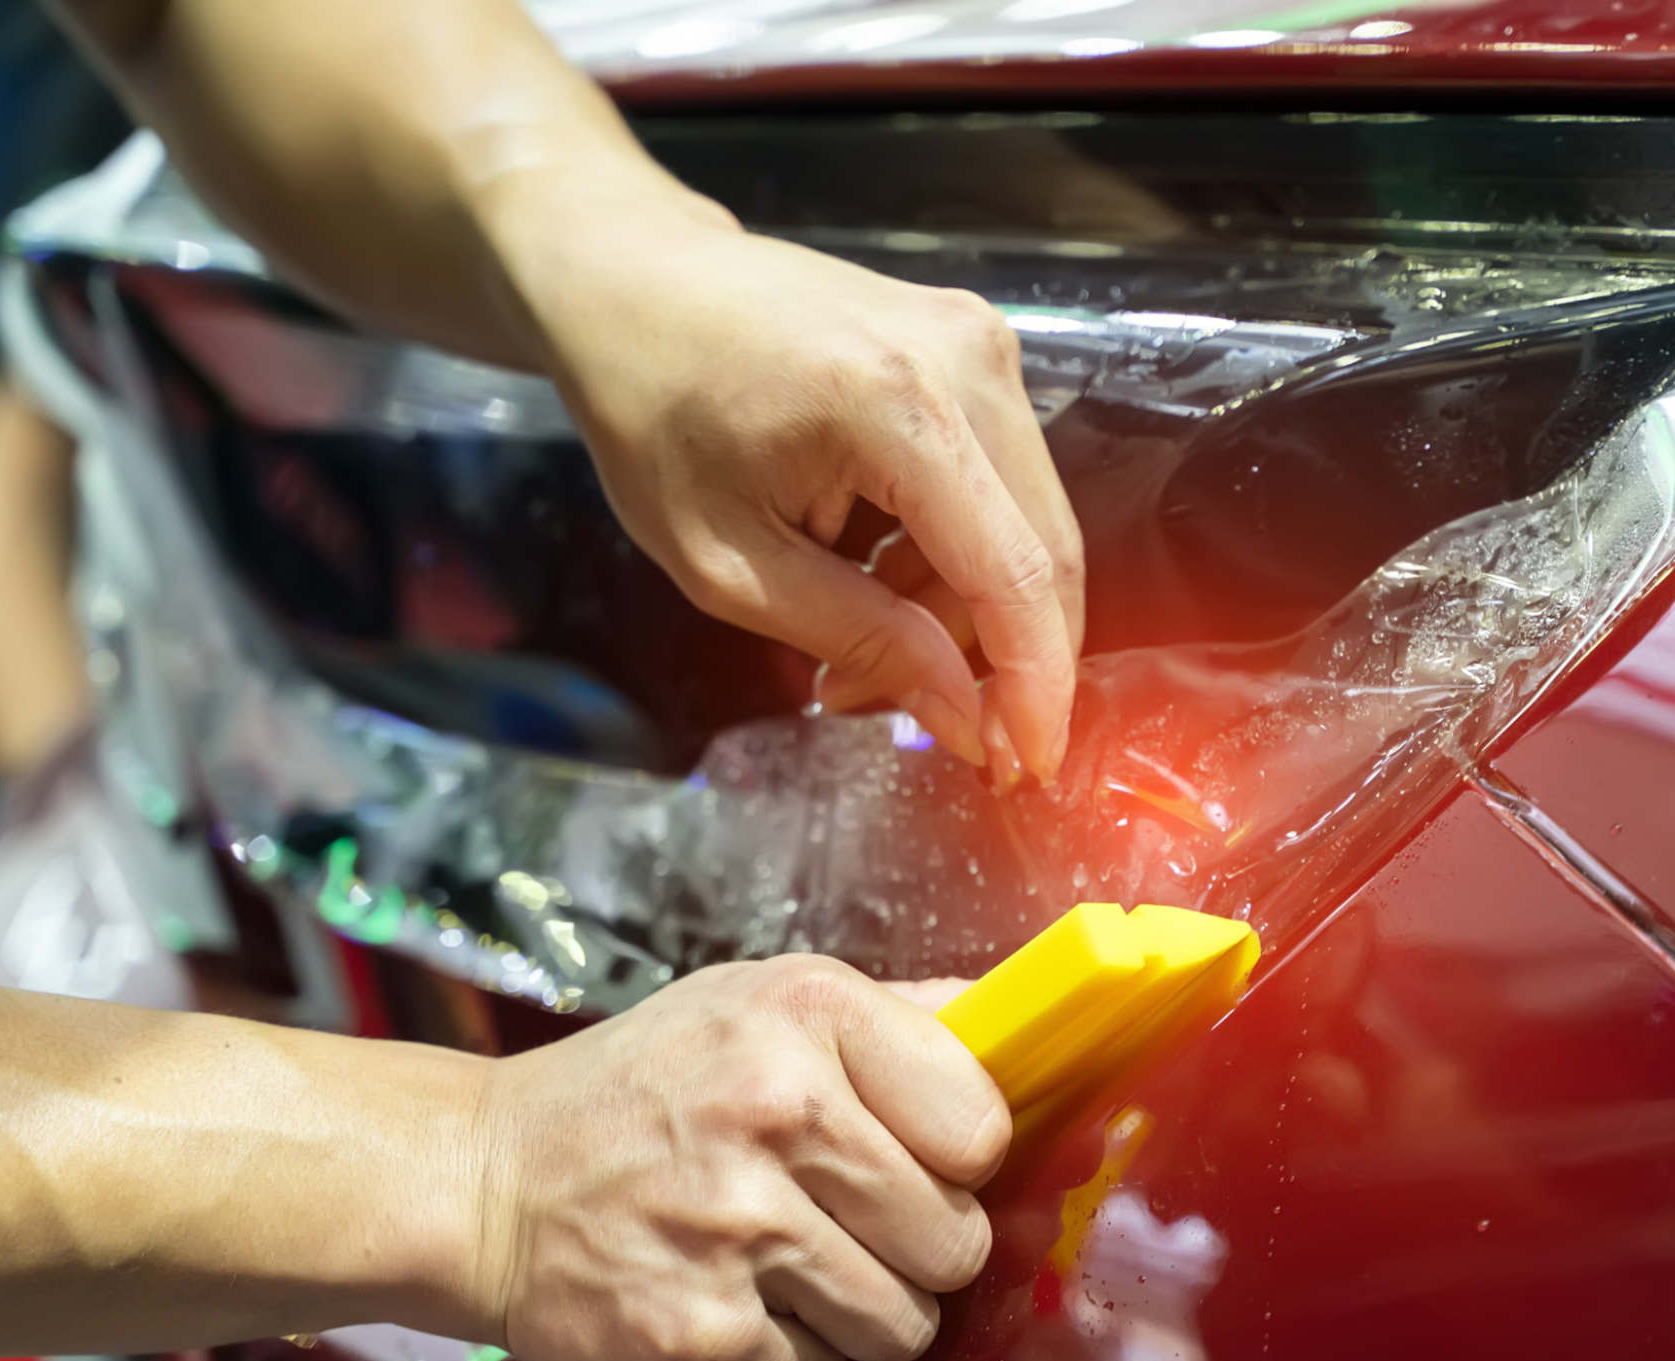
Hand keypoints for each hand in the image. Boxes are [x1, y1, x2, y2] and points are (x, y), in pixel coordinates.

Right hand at [468, 956, 1010, 1360]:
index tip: (916, 1159)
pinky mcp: (704, 1336)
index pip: (981, 1125)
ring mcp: (739, 1230)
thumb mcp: (756, 1004)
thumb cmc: (639, 1092)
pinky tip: (728, 1304)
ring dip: (855, 1313)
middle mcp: (778, 1112)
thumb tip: (1011, 1024)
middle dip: (912, 1248)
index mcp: (807, 1013)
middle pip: (956, 1240)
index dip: (958, 1158)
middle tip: (841, 1223)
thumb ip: (893, 1017)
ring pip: (903, 1324)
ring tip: (781, 1265)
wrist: (483, 1183)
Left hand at [488, 184, 1083, 784]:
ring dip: (960, 607)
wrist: (634, 280)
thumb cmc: (653, 412)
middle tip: (894, 704)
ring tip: (855, 634)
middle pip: (1040, 554)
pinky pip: (1002, 485)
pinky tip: (873, 566)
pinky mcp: (976, 347)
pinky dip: (953, 552)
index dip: (1035, 685)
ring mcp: (981, 342)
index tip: (1027, 767)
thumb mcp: (727, 562)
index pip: (1015, 572)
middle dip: (991, 658)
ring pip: (1026, 527)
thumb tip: (967, 719)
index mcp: (896, 406)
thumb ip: (861, 638)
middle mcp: (965, 359)